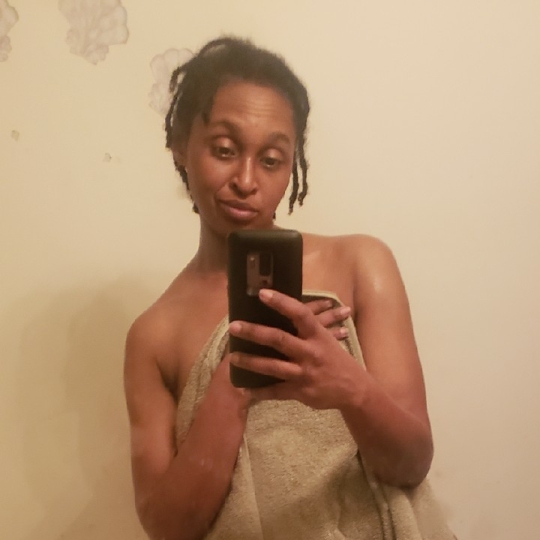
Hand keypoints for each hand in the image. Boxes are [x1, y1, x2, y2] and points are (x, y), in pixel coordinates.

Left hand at [228, 289, 364, 409]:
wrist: (355, 389)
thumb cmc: (336, 359)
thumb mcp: (327, 339)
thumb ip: (308, 327)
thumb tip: (287, 308)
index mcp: (318, 335)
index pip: (300, 313)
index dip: (282, 302)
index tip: (263, 293)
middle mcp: (311, 352)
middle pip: (279, 339)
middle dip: (254, 332)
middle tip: (234, 326)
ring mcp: (305, 373)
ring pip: (273, 367)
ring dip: (251, 361)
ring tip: (233, 357)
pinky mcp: (301, 391)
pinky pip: (276, 392)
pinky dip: (260, 391)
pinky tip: (245, 389)